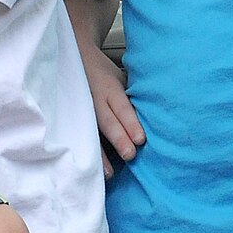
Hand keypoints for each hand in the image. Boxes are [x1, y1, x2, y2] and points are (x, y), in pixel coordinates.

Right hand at [80, 45, 143, 177]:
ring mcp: (80, 111)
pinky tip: (93, 170)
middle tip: (130, 155)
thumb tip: (159, 113)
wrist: (73, 59)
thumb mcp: (119, 75)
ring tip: (109, 173)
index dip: (130, 123)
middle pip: (107, 121)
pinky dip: (87, 154)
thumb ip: (133, 94)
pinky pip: (80, 139)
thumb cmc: (103, 72)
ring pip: (90, 134)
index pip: (121, 107)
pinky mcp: (72, 120)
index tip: (141, 139)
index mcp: (109, 87)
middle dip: (119, 139)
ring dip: (100, 155)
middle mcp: (94, 99)